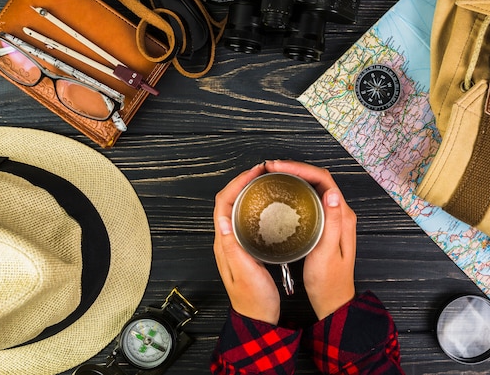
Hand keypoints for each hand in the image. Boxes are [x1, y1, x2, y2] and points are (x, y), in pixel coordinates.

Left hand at [213, 163, 280, 324]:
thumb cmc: (253, 299)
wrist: (258, 318)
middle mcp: (227, 241)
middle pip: (228, 201)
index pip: (223, 204)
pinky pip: (245, 218)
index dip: (237, 184)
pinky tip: (266, 204)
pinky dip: (253, 205)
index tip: (254, 173)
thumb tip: (223, 219)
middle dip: (242, 182)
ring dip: (247, 191)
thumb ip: (233, 247)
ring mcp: (235, 243)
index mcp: (224, 244)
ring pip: (236, 208)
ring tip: (263, 181)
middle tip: (261, 171)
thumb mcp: (245, 272)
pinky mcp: (245, 247)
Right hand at [264, 160, 356, 319]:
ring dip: (295, 177)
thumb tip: (331, 193)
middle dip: (295, 168)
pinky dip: (296, 190)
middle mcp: (340, 212)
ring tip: (273, 175)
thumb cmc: (329, 281)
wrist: (333, 300)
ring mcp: (332, 217)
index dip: (300, 168)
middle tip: (270, 168)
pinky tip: (282, 193)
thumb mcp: (327, 253)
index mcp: (343, 216)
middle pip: (318, 179)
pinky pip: (311, 198)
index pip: (323, 180)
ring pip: (314, 187)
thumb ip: (332, 223)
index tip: (278, 167)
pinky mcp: (325, 224)